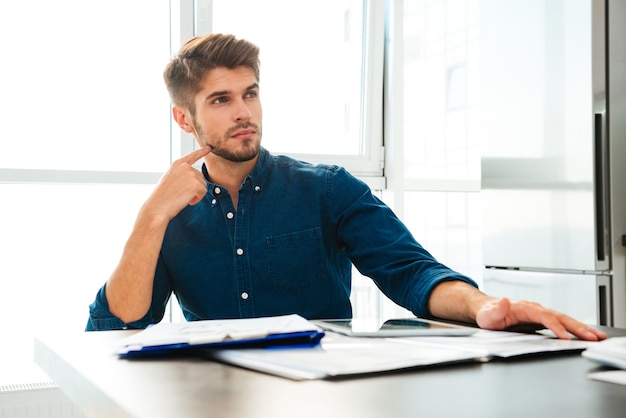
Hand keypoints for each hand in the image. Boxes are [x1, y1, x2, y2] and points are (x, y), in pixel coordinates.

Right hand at [142, 146, 212, 220]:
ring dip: (196, 193)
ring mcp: (191, 174)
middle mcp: (185, 166)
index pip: (192, 156)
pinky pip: (203, 192)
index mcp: (177, 164)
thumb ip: (181, 174)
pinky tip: (187, 201)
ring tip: (183, 197)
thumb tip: (193, 178)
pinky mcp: (196, 184)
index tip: (208, 148)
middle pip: (200, 177)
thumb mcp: (170, 179)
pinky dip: (197, 198)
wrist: (158, 207)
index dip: (202, 151)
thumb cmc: (162, 197)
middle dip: (194, 187)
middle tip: (181, 194)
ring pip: (203, 185)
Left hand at [476, 297, 606, 340]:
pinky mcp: (543, 320)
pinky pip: (562, 324)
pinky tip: (586, 334)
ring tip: (597, 336)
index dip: (556, 327)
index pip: (544, 317)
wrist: (488, 311)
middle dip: (577, 327)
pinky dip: (575, 329)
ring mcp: (540, 314)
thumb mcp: (487, 315)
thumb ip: (496, 310)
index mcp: (524, 308)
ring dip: (581, 328)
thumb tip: (503, 301)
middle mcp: (535, 309)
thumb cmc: (488, 315)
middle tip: (593, 337)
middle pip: (559, 317)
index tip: (565, 337)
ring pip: (564, 320)